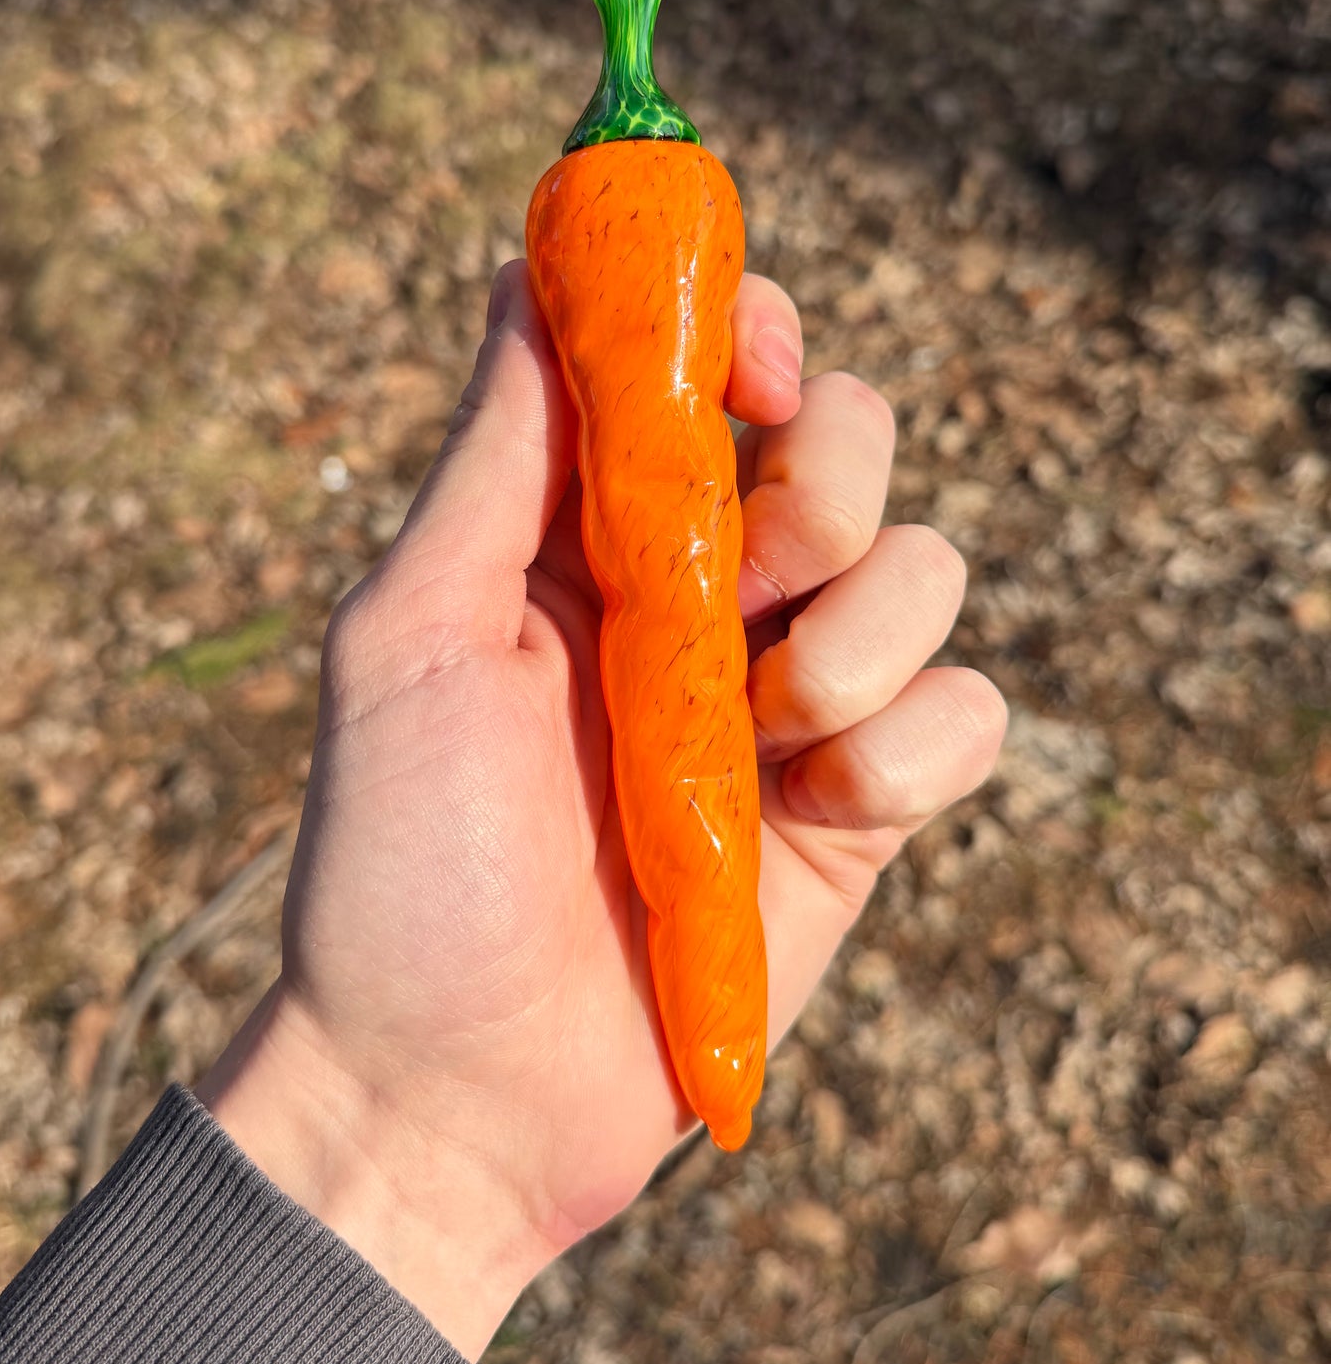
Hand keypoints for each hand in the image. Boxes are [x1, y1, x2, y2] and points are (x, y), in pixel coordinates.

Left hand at [199, 262, 1005, 1358]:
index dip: (747, 329)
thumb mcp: (412, 633)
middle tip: (750, 574)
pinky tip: (820, 813)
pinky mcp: (858, 816)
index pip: (706, 372)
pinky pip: (968, 717)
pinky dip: (912, 750)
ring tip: (766, 737)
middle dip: (827, 480)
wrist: (451, 1093)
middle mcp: (703, 599)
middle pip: (849, 440)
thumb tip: (521, 270)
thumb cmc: (396, 859)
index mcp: (590, 534)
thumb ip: (495, 456)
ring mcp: (787, 706)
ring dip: (864, 634)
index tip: (749, 359)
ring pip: (928, 569)